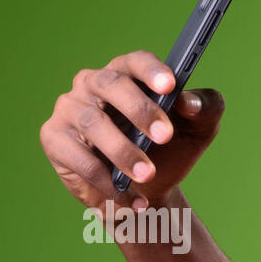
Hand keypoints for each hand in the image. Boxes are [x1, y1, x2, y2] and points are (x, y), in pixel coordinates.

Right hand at [39, 50, 224, 210]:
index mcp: (127, 74)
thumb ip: (205, 109)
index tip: (169, 86)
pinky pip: (80, 158)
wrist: (149, 192)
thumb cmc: (170, 150)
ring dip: (124, 151)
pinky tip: (133, 200)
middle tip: (163, 136)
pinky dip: (109, 183)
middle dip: (139, 110)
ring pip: (93, 123)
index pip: (135, 62)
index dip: (151, 71)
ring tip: (148, 175)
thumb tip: (189, 102)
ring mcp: (70, 109)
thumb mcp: (198, 130)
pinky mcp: (55, 139)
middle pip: (111, 84)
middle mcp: (93, 84)